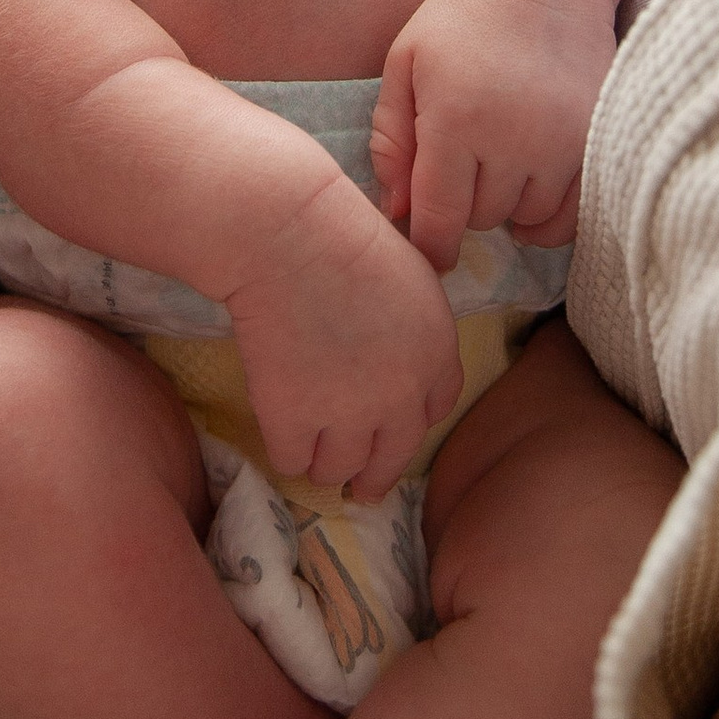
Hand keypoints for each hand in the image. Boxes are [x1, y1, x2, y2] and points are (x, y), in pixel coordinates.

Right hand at [222, 176, 461, 502]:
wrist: (289, 236)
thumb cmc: (343, 232)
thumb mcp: (409, 271)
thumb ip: (413, 320)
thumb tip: (399, 337)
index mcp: (437, 351)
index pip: (435, 410)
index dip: (410, 419)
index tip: (392, 424)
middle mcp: (403, 395)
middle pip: (392, 458)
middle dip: (374, 476)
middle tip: (360, 487)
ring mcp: (349, 413)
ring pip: (339, 469)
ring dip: (326, 464)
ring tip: (312, 456)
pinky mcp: (295, 419)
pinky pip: (292, 461)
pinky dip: (287, 452)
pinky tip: (281, 437)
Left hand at [372, 0, 617, 265]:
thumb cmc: (460, 18)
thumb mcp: (404, 65)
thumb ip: (392, 140)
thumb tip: (396, 213)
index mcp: (456, 120)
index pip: (440, 218)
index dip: (429, 245)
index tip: (427, 249)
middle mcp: (514, 139)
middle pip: (483, 220)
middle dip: (463, 206)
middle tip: (461, 168)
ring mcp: (563, 143)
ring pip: (528, 220)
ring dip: (507, 206)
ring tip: (496, 165)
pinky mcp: (596, 141)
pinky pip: (574, 214)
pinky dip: (549, 215)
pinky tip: (530, 189)